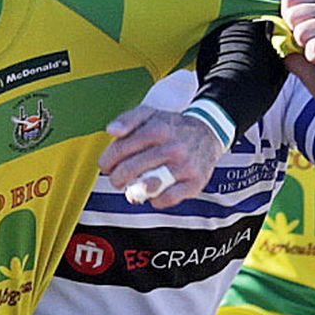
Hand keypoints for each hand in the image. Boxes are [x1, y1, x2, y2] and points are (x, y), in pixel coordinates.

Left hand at [99, 106, 224, 207]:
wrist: (208, 133)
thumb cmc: (172, 127)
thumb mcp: (151, 114)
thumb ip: (128, 119)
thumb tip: (112, 130)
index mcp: (158, 129)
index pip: (122, 148)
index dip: (108, 160)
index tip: (106, 166)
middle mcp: (172, 147)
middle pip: (131, 169)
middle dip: (117, 178)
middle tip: (117, 180)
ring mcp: (185, 166)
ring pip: (148, 186)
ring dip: (133, 191)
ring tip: (131, 187)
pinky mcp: (194, 183)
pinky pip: (167, 198)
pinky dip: (155, 199)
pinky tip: (153, 192)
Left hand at [279, 0, 314, 99]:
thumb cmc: (312, 65)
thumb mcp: (290, 44)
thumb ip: (280, 31)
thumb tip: (269, 24)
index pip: (288, 0)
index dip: (286, 22)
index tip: (299, 37)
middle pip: (292, 15)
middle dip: (295, 38)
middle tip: (309, 47)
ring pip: (302, 32)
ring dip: (305, 50)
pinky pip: (313, 46)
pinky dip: (313, 58)